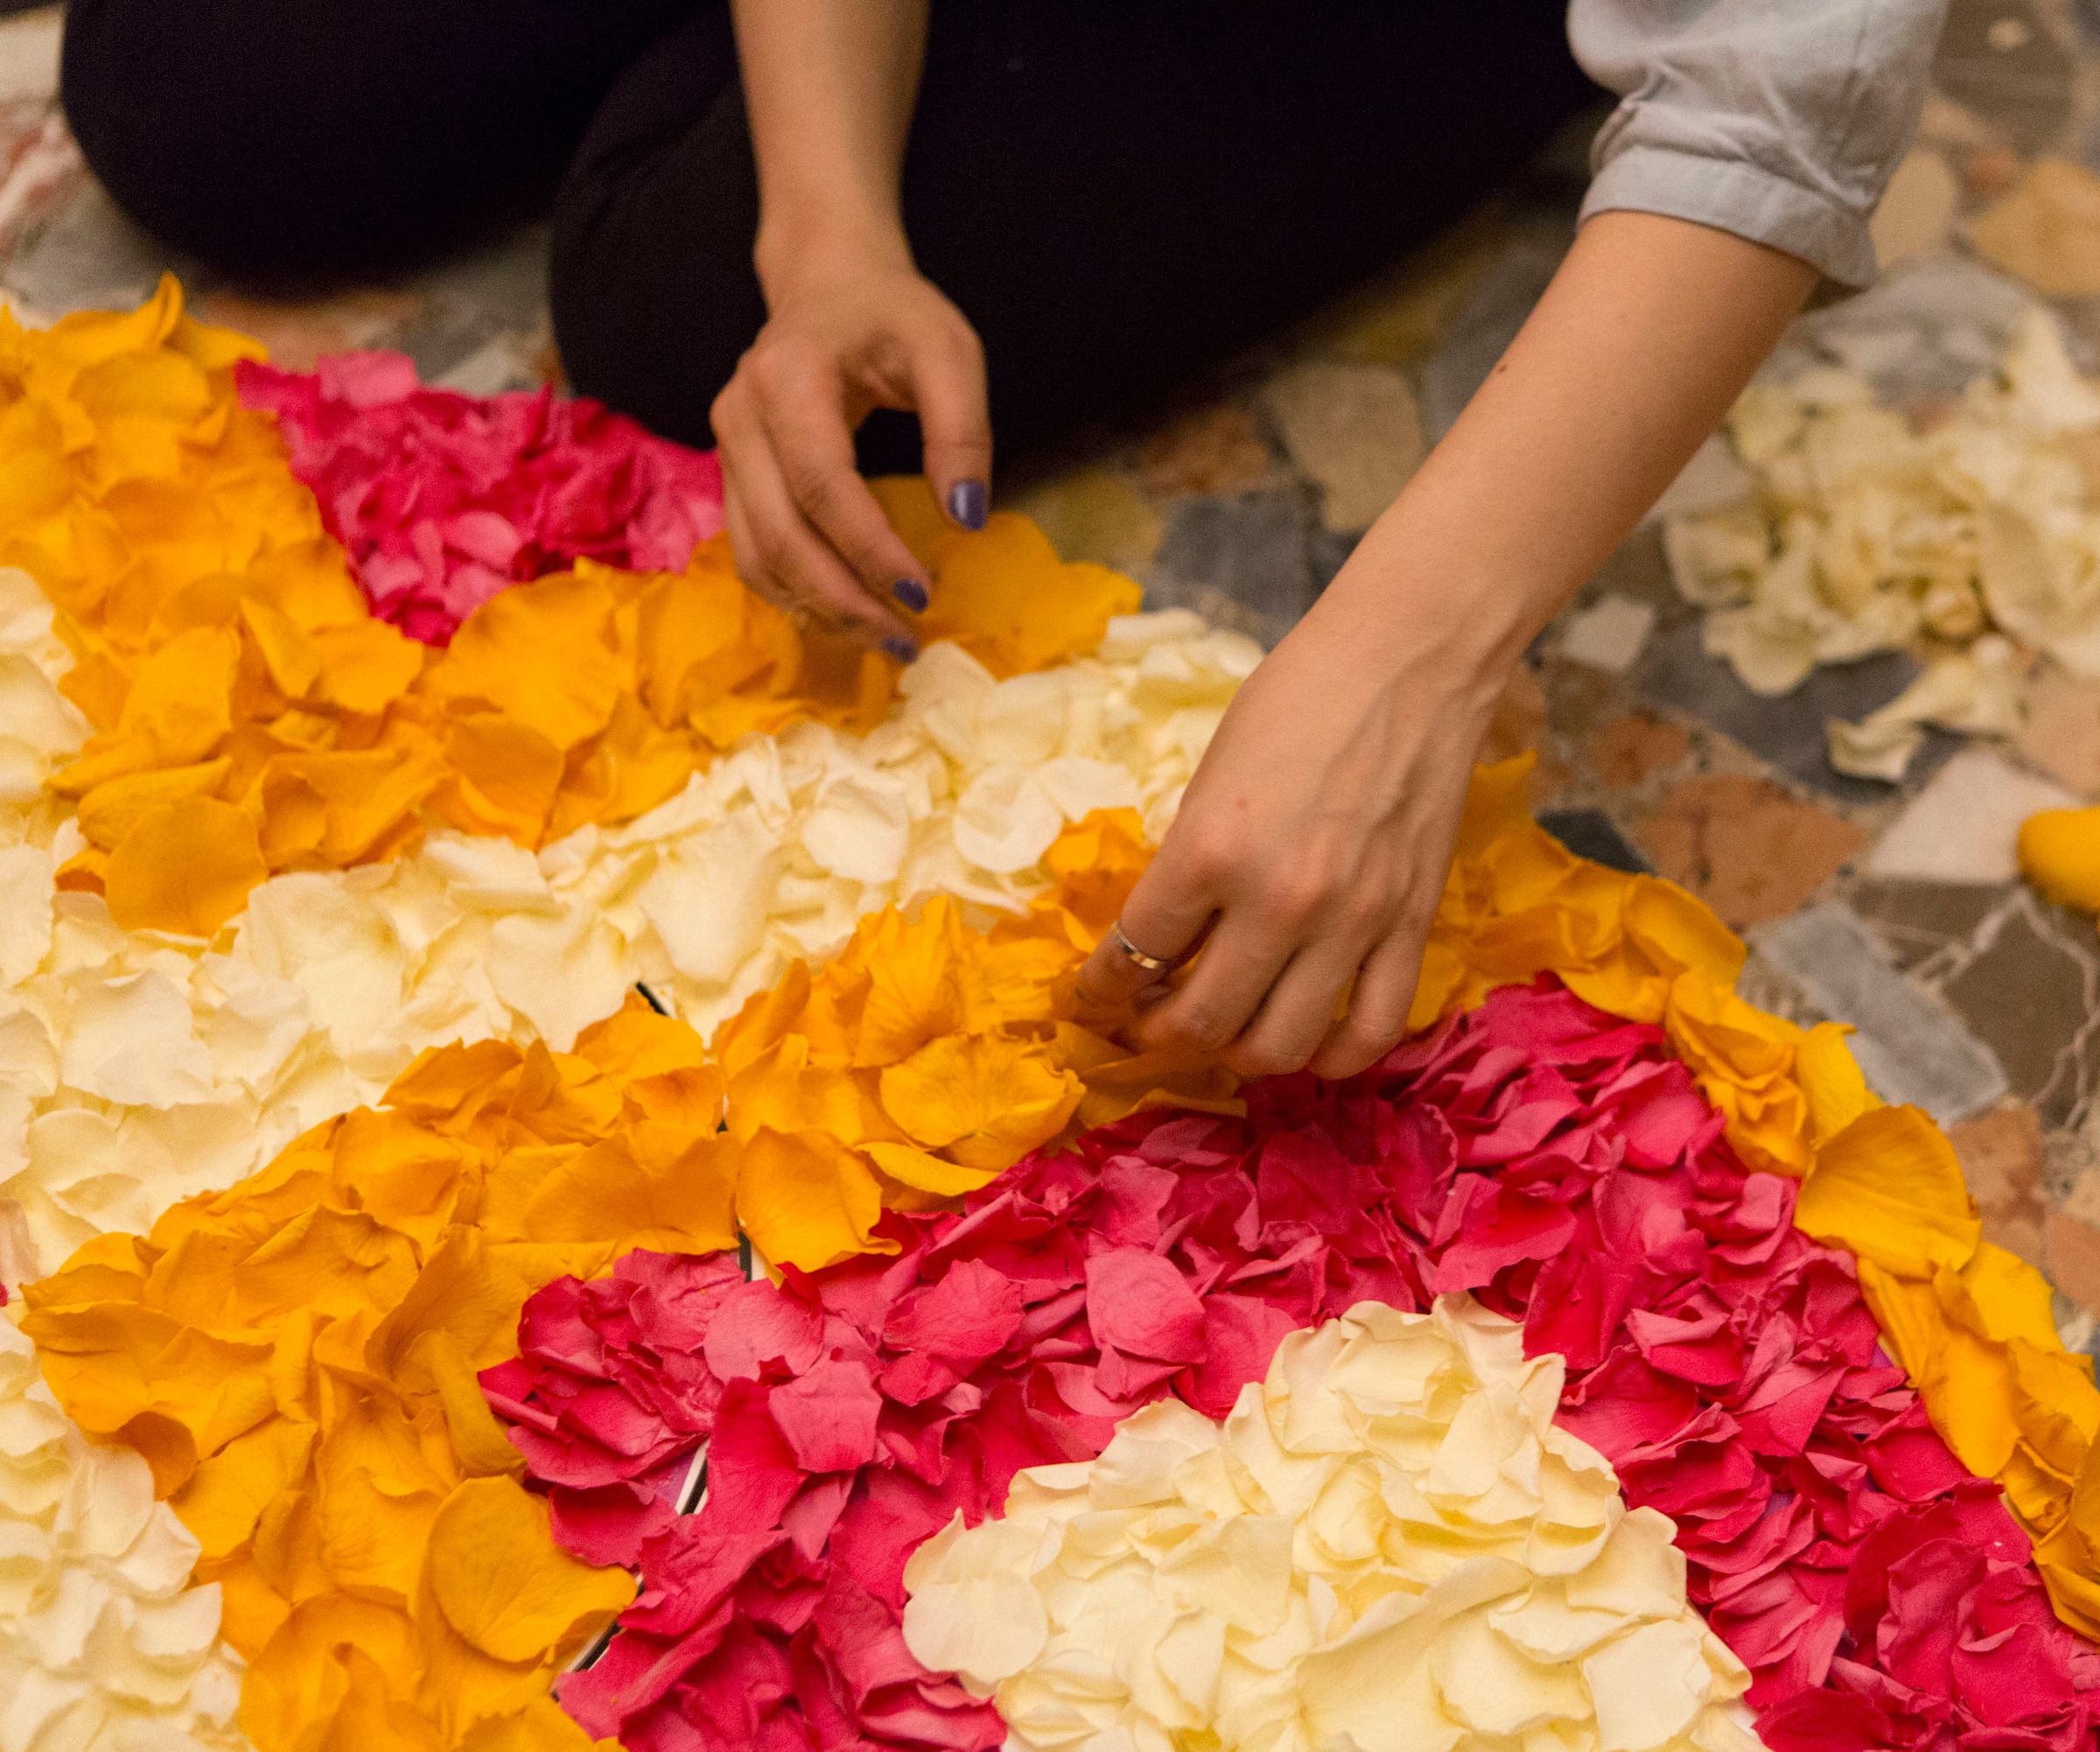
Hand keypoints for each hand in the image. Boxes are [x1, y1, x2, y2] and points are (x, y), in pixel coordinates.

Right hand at [711, 239, 989, 652]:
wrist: (826, 283)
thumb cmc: (891, 314)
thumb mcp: (947, 350)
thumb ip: (962, 429)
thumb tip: (966, 519)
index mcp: (788, 378)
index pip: (822, 486)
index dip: (868, 549)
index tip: (921, 593)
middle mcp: (740, 416)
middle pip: (780, 535)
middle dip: (843, 600)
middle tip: (905, 640)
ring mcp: (726, 449)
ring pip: (757, 556)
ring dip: (818, 610)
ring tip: (883, 639)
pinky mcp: (732, 476)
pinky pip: (754, 552)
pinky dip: (798, 594)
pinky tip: (847, 614)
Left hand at [1075, 551, 1513, 1081]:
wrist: (1408, 662)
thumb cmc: (1296, 700)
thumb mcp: (1209, 778)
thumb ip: (1188, 865)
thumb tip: (1163, 943)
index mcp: (1209, 851)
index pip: (1133, 955)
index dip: (1100, 990)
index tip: (1094, 998)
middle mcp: (1279, 901)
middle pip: (1201, 1021)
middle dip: (1158, 1036)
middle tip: (1149, 1026)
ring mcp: (1352, 923)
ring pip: (1280, 1046)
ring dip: (1237, 1057)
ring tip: (1223, 1036)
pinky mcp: (1412, 927)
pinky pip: (1371, 1031)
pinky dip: (1333, 1058)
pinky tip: (1308, 1045)